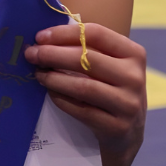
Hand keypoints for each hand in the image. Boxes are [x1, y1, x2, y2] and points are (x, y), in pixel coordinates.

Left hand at [24, 22, 145, 155]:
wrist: (128, 132)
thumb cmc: (111, 89)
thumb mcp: (109, 66)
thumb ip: (86, 50)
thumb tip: (44, 40)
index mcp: (133, 54)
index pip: (96, 34)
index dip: (64, 33)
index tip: (40, 37)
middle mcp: (134, 77)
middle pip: (87, 59)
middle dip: (52, 54)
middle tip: (31, 54)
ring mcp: (128, 103)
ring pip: (83, 86)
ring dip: (54, 78)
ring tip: (38, 74)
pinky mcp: (117, 127)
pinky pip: (81, 110)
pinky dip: (61, 99)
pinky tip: (50, 93)